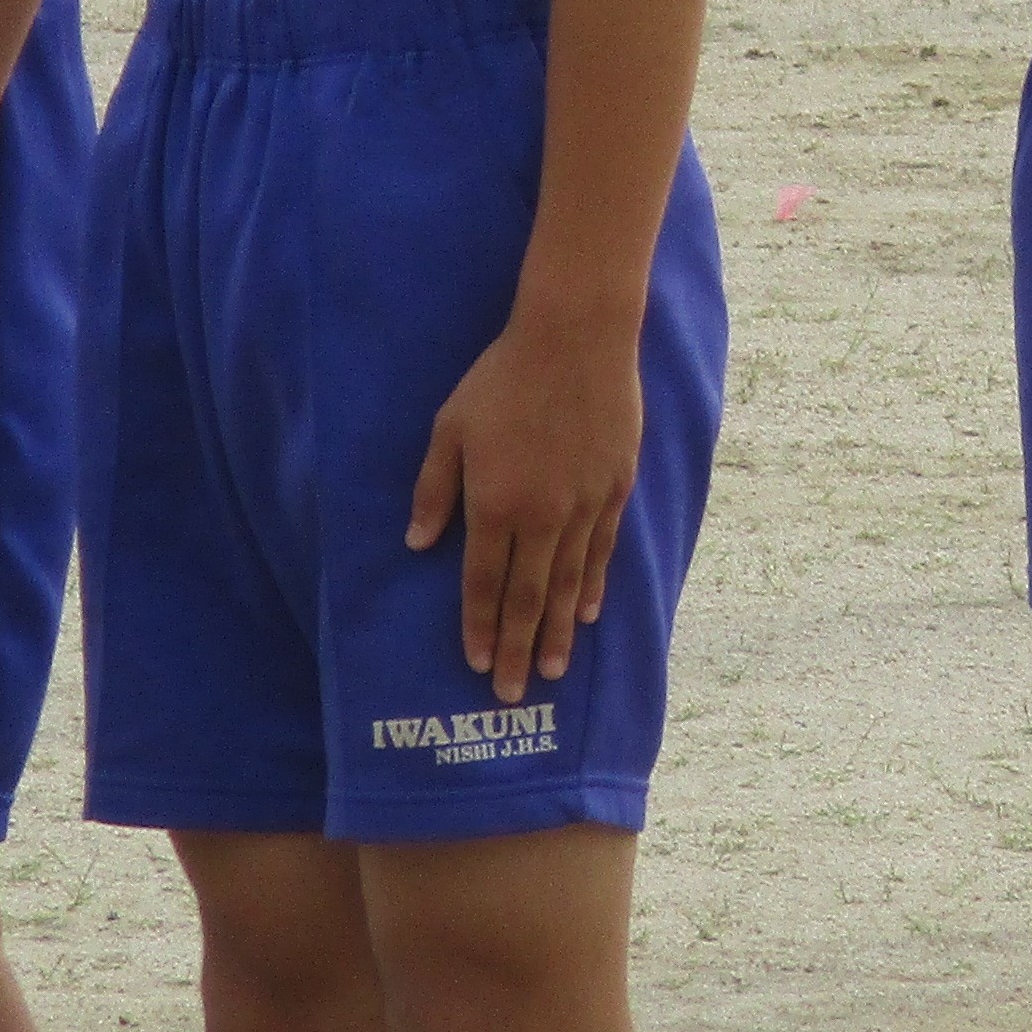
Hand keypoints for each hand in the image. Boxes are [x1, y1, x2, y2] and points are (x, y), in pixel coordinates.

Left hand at [406, 301, 641, 702]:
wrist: (575, 337)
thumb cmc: (502, 378)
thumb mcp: (450, 428)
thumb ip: (433, 490)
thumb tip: (416, 545)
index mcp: (494, 504)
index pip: (483, 583)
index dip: (479, 627)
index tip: (477, 665)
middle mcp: (541, 515)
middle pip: (528, 597)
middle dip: (519, 649)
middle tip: (514, 693)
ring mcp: (583, 504)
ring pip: (568, 583)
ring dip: (559, 631)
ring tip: (554, 671)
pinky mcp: (615, 487)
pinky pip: (602, 550)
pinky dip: (593, 585)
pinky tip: (589, 612)